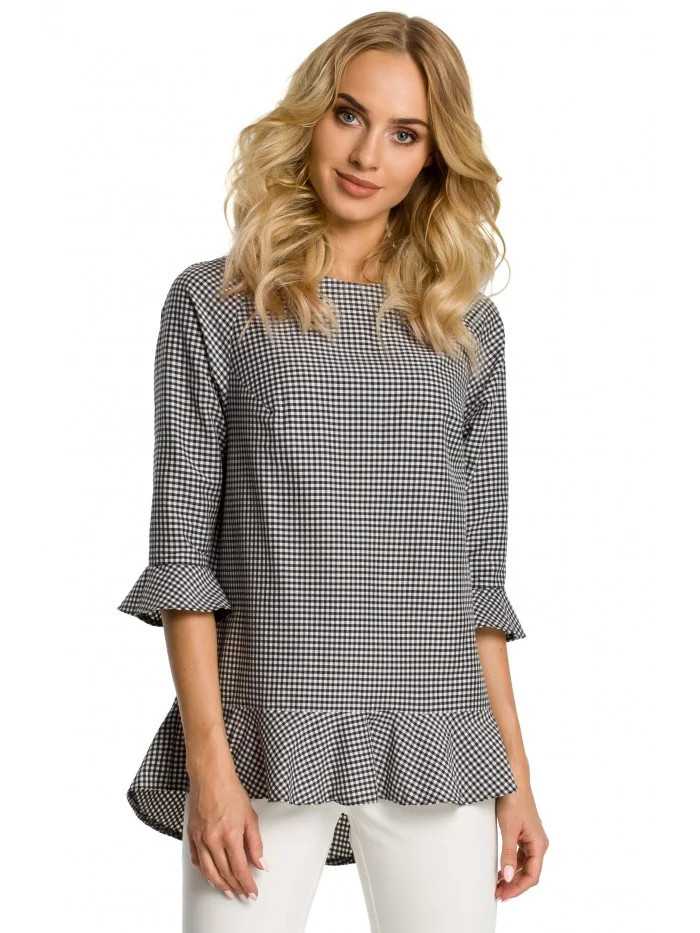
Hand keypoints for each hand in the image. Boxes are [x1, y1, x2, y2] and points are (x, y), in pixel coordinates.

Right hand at [185, 751, 267, 901]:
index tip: (252, 892)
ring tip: (229, 892)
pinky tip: (211, 876)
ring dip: (220, 885)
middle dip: (235, 887)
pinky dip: (205, 872)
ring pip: (209, 871)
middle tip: (243, 896)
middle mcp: (213, 840)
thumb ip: (255, 843)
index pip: (240, 869)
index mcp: (230, 835)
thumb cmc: (231, 792)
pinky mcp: (191, 835)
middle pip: (224, 873)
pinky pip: (196, 860)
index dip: (247, 884)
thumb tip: (261, 864)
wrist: (210, 776)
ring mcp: (200, 838)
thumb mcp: (250, 816)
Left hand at [495, 784, 548, 901]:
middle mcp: (538, 844)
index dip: (518, 888)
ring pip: (525, 866)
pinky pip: (521, 856)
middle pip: (529, 873)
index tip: (503, 895)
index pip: (532, 876)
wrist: (513, 780)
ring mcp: (532, 839)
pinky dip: (512, 865)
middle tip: (497, 893)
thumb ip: (509, 854)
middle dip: (514, 885)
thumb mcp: (508, 829)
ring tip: (498, 885)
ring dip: (512, 876)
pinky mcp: (525, 834)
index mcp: (539, 844)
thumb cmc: (513, 800)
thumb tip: (509, 877)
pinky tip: (502, 870)